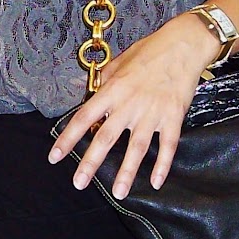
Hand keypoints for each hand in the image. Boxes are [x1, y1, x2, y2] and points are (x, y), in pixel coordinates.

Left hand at [48, 14, 213, 199]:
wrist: (183, 45)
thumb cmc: (150, 50)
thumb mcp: (119, 61)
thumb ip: (104, 82)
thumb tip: (91, 95)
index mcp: (112, 89)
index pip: (84, 117)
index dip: (68, 138)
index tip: (55, 156)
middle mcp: (129, 104)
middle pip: (105, 137)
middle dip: (90, 163)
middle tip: (79, 183)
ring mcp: (152, 112)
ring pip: (136, 148)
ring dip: (127, 172)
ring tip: (119, 193)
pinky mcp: (173, 117)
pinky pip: (167, 146)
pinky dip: (162, 165)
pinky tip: (155, 182)